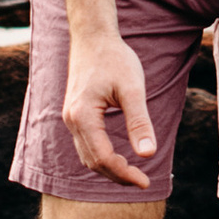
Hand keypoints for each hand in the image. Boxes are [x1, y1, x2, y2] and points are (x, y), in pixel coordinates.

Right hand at [63, 25, 158, 188]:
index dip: (125, 174)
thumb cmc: (114, 58)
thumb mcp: (133, 89)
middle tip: (142, 180)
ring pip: (87, 156)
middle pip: (93, 162)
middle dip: (118, 175)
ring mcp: (70, 117)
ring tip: (133, 172)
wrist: (93, 36)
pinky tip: (119, 156)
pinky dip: (101, 156)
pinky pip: (85, 145)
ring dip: (109, 168)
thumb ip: (139, 122)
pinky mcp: (74, 114)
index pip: (103, 158)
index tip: (146, 181)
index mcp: (84, 116)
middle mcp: (71, 120)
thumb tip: (149, 154)